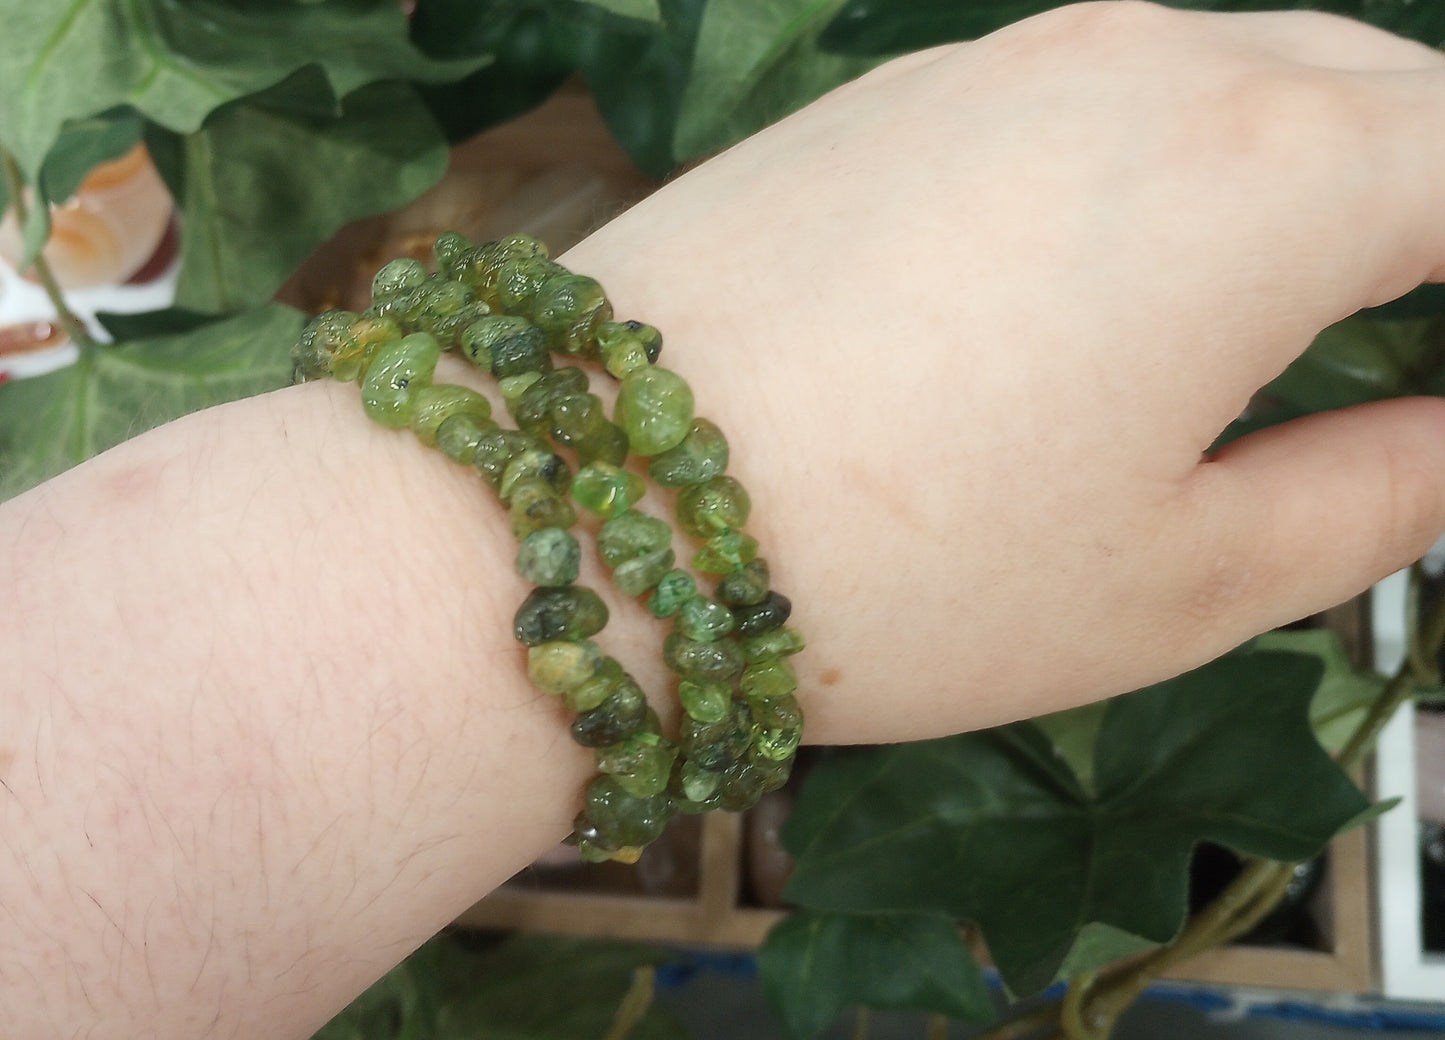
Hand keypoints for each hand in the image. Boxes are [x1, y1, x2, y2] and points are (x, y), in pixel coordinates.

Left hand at [563, 1, 1444, 739]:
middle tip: (1394, 351)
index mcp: (1267, 175)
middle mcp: (1147, 65)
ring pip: (1234, 75)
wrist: (598, 499)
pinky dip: (1167, 163)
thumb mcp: (1179, 581)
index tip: (1442, 382)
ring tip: (1283, 322)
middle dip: (1426, 207)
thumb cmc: (899, 570)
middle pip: (1380, 94)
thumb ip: (1373, 497)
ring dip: (1304, 174)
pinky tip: (1117, 280)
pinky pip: (1096, 94)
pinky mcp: (901, 92)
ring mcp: (1008, 59)